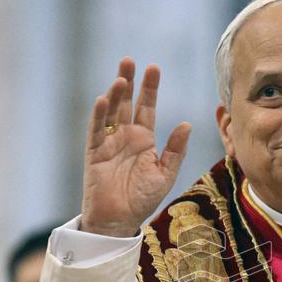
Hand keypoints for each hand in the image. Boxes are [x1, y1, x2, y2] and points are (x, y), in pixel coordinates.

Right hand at [82, 57, 190, 236]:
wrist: (120, 220)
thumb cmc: (143, 199)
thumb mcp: (165, 174)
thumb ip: (176, 150)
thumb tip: (186, 124)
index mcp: (143, 139)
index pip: (146, 107)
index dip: (149, 88)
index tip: (153, 67)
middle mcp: (125, 137)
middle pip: (126, 103)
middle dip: (128, 82)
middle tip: (129, 60)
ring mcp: (108, 143)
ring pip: (110, 112)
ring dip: (114, 95)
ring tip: (121, 78)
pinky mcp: (94, 152)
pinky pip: (96, 130)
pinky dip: (99, 115)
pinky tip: (104, 100)